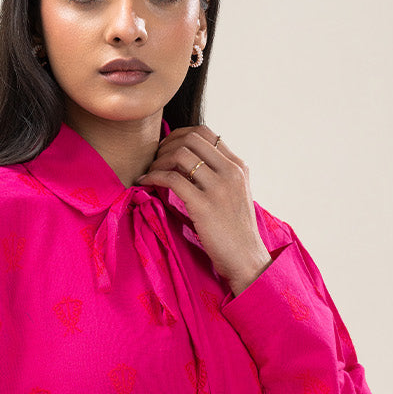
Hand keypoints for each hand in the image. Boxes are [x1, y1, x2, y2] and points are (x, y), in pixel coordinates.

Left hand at [136, 125, 271, 295]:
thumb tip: (189, 164)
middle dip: (166, 145)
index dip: (179, 135)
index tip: (166, 149)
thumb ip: (218, 177)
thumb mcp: (234, 195)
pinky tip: (145, 183)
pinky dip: (153, 177)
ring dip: (159, 161)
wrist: (247, 260)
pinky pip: (172, 179)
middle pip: (191, 138)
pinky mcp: (205, 206)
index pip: (205, 133)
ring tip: (150, 173)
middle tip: (155, 160)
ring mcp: (219, 188)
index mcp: (238, 166)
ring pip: (180, 155)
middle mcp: (231, 172)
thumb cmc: (235, 232)